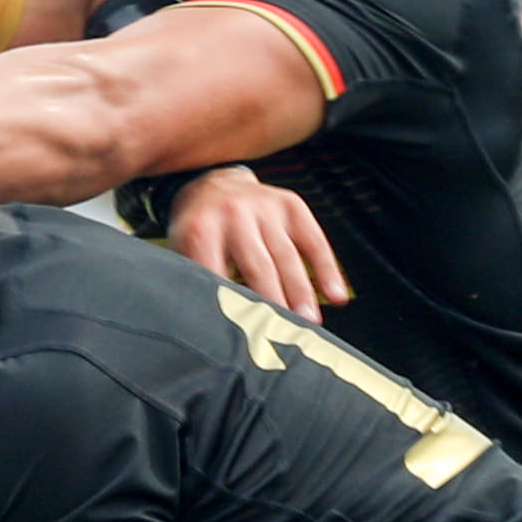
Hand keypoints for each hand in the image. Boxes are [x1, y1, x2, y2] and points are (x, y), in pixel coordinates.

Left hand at [161, 165, 348, 319]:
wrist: (215, 185)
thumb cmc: (200, 230)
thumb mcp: (184, 251)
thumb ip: (196, 283)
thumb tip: (211, 329)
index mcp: (201, 229)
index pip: (218, 275)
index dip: (232, 306)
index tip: (244, 336)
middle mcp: (234, 214)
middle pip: (259, 266)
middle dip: (274, 303)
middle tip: (282, 334)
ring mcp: (265, 207)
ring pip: (287, 257)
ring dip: (301, 293)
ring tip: (309, 323)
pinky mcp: (291, 206)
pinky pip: (314, 240)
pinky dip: (327, 269)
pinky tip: (337, 295)